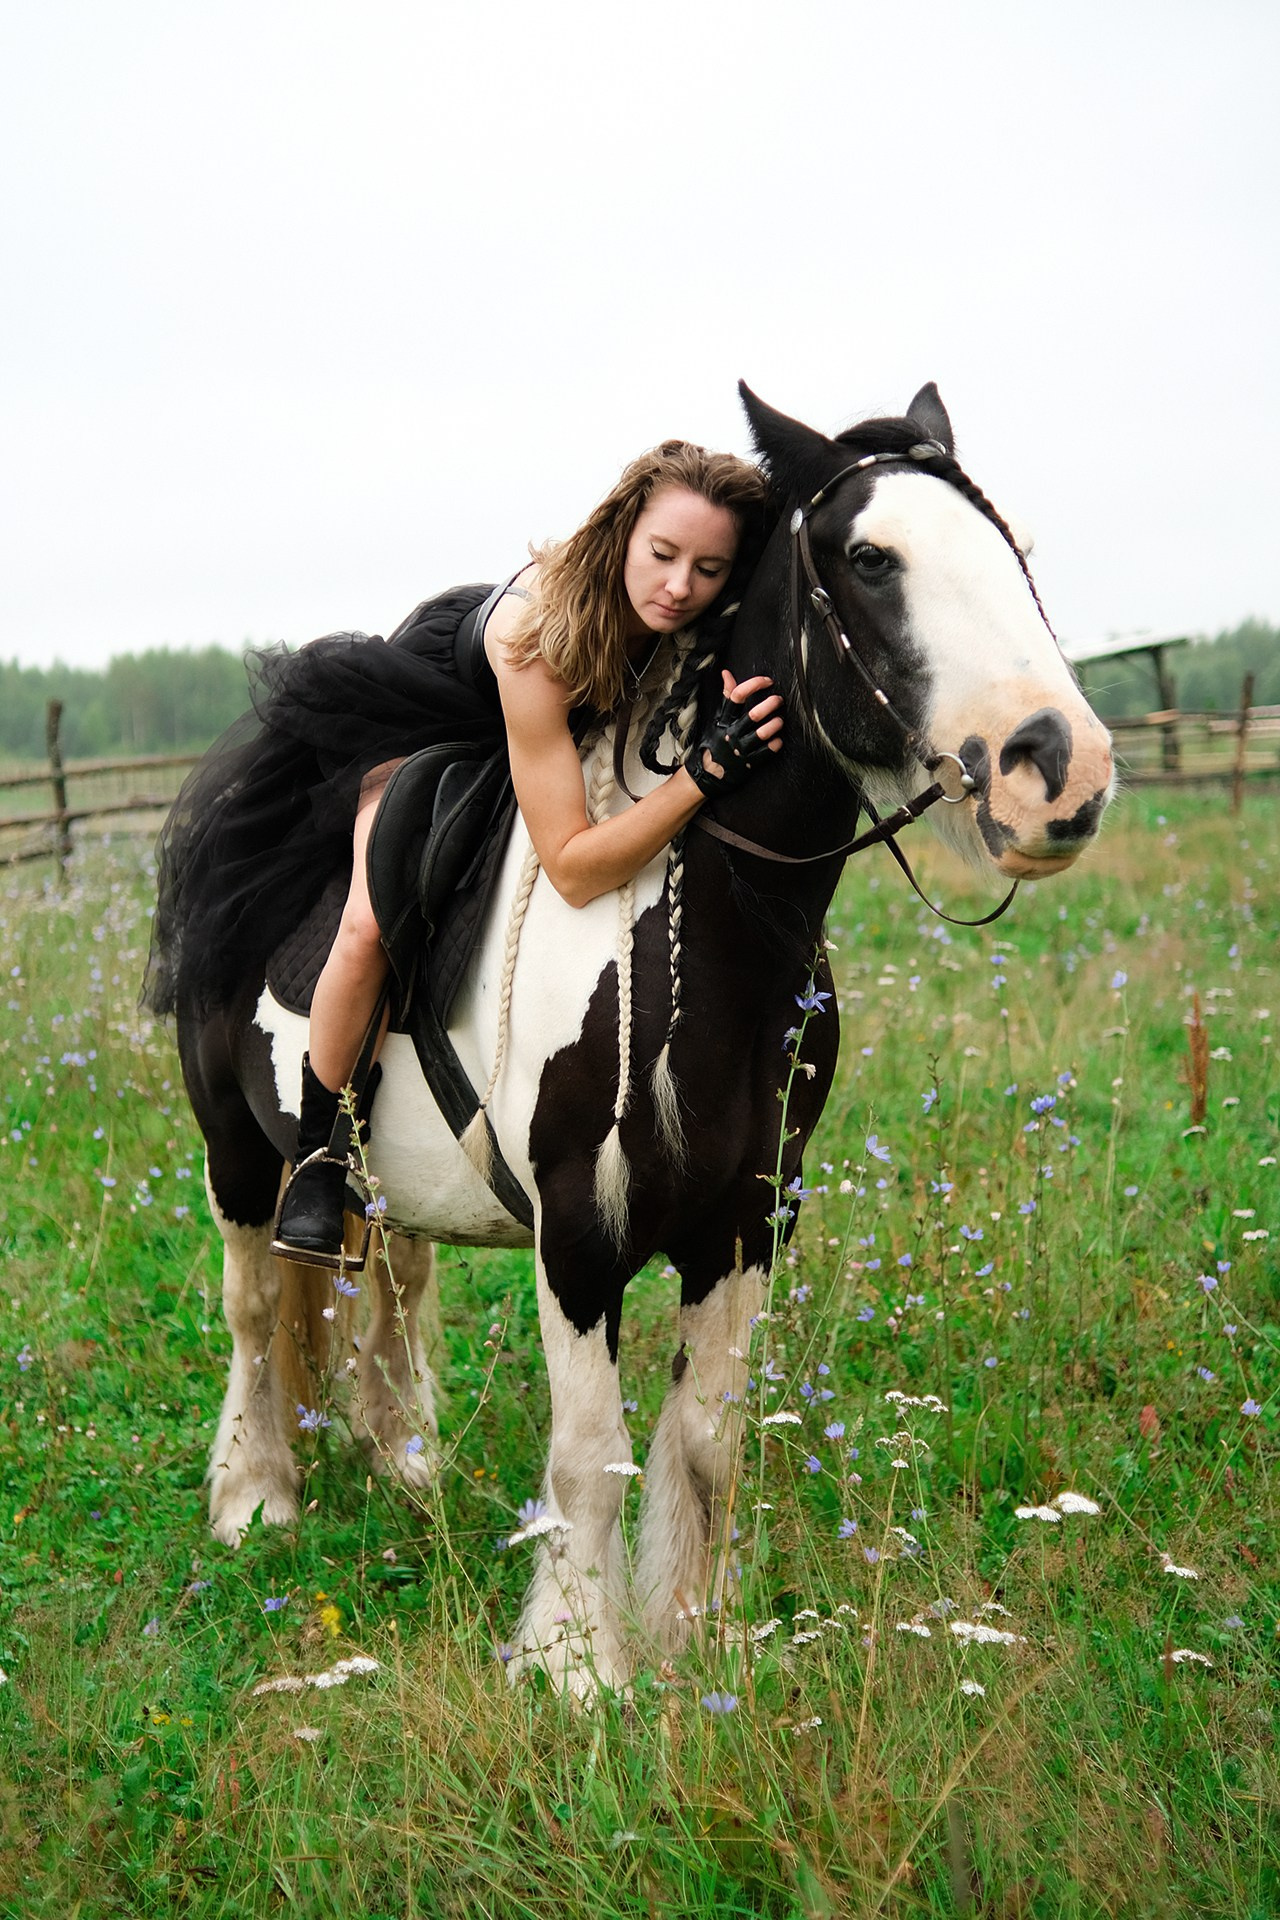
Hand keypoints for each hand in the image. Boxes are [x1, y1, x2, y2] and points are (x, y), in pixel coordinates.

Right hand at [683, 670, 783, 797]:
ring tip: (779, 721)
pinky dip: (774, 745)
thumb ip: (726, 696)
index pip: (738, 696)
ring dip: (774, 725)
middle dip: (769, 704)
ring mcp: (740, 749)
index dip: (754, 684)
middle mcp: (732, 733)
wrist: (705, 774)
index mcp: (724, 720)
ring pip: (761, 734)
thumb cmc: (713, 743)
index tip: (767, 681)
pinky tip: (778, 741)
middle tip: (778, 700)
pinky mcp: (748, 764)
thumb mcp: (716, 718)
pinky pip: (765, 753)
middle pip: (753, 715)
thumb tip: (727, 673)